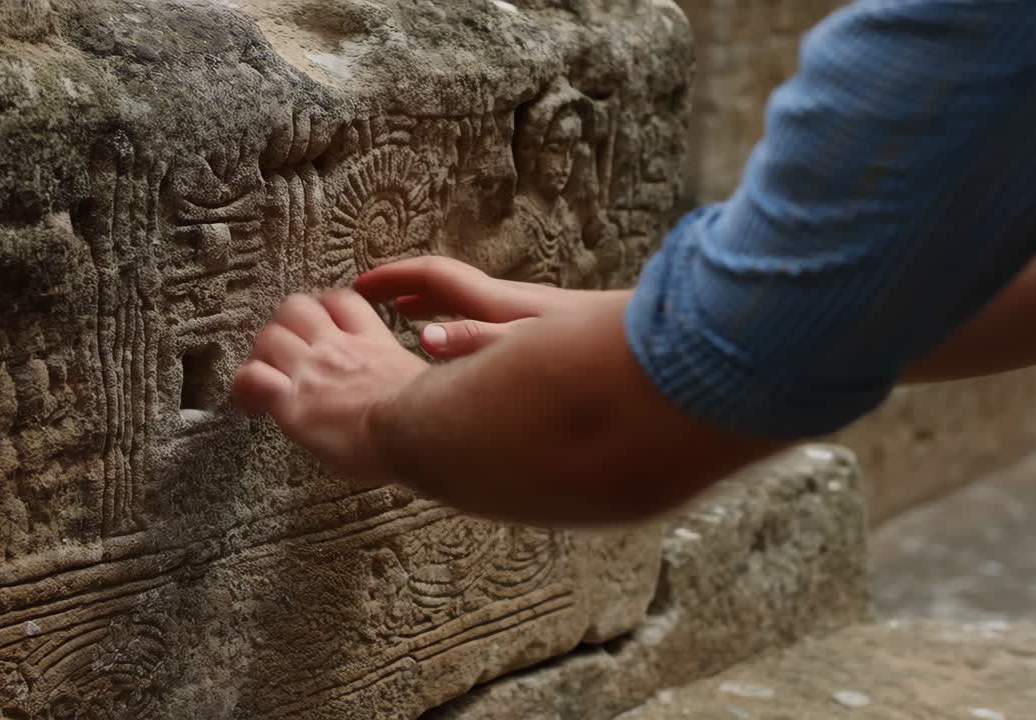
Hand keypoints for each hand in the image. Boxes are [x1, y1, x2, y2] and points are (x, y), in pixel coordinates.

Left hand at [232, 289, 427, 486]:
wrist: (419, 433)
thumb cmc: (430, 420)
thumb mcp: (424, 383)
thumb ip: (405, 376)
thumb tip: (408, 391)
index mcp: (372, 342)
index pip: (341, 299)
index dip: (323, 306)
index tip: (320, 324)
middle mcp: (338, 348)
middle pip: (296, 307)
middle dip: (285, 324)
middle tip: (286, 351)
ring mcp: (312, 371)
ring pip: (269, 335)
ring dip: (263, 353)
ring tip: (267, 376)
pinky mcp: (292, 401)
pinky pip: (251, 378)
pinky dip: (245, 388)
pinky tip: (252, 407)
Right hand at [355, 256, 618, 357]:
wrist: (675, 351)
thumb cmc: (607, 354)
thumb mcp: (535, 351)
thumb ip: (480, 345)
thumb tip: (428, 337)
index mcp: (504, 306)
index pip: (437, 279)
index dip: (395, 279)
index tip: (360, 286)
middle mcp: (520, 307)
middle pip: (454, 290)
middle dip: (413, 294)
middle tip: (380, 304)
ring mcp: (541, 321)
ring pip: (477, 310)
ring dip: (442, 313)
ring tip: (417, 327)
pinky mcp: (563, 338)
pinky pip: (499, 330)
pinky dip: (473, 334)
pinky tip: (479, 363)